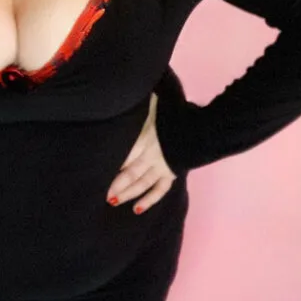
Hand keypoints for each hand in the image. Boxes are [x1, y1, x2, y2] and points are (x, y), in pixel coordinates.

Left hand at [105, 92, 175, 213]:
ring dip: (128, 193)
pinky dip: (149, 200)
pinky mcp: (172, 173)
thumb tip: (124, 91)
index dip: (112, 164)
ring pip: (142, 183)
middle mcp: (153, 154)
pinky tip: (137, 209)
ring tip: (112, 201)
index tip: (97, 170)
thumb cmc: (175, 113)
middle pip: (131, 172)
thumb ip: (141, 103)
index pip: (126, 154)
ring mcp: (163, 166)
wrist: (202, 125)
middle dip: (116, 184)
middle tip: (101, 193)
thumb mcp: (155, 104)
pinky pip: (159, 190)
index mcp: (146, 137)